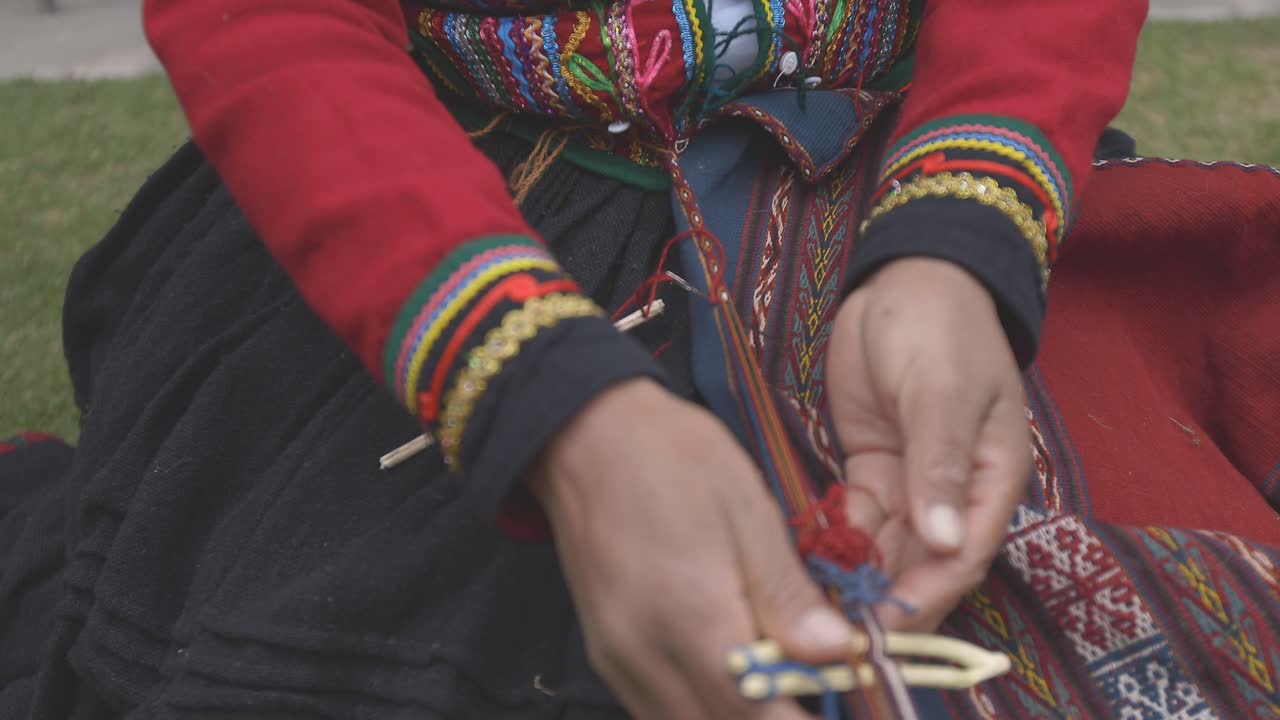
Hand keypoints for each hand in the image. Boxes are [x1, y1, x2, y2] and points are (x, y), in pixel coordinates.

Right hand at [529, 378, 852, 719]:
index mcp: (690, 615)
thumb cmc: (674, 458)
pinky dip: (704, 707)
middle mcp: (646, 654)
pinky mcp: (606, 655)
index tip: (844, 698)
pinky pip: (660, 712)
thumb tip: (841, 654)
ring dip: (739, 716)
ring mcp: (618, 660)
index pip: (759, 713)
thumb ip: (788, 595)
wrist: (584, 435)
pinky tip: (733, 674)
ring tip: (782, 681)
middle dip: (775, 718)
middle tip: (819, 686)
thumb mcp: (747, 510)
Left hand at [826, 258, 1029, 630]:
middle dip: (885, 600)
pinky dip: (838, 542)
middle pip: (922, 562)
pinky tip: (807, 566)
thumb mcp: (942, 391)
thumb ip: (940, 464)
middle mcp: (953, 491)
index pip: (962, 555)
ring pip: (886, 547)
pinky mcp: (873, 467)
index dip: (926, 596)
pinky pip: (857, 519)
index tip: (884, 628)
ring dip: (859, 579)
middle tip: (835, 634)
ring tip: (815, 612)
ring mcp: (911, 481)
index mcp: (989, 478)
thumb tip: (945, 540)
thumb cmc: (940, 328)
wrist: (907, 278)